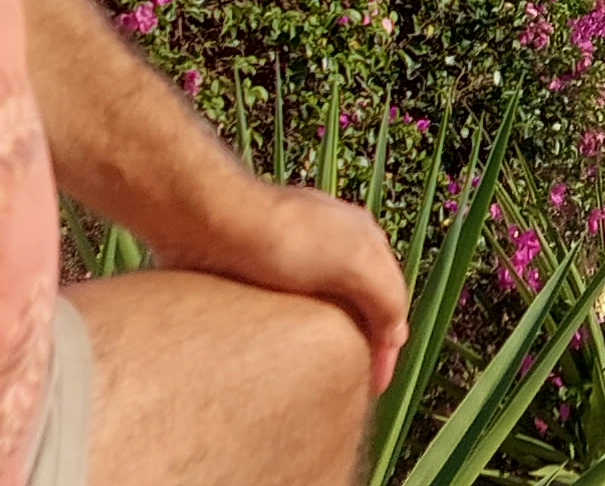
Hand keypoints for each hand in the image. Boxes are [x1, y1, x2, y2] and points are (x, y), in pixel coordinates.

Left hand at [146, 180, 413, 388]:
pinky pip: (288, 306)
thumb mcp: (355, 261)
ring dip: (328, 336)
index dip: (388, 346)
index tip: (377, 384)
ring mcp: (297, 255)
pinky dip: (296, 328)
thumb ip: (386, 296)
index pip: (390, 302)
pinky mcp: (261, 267)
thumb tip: (395, 335)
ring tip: (319, 371)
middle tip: (352, 382)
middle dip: (361, 341)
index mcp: (364, 240)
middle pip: (360, 304)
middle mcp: (335, 244)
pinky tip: (285, 344)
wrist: (209, 220)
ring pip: (325, 306)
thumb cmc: (282, 236)